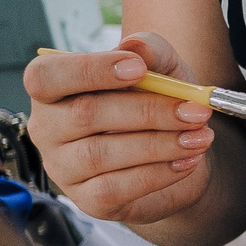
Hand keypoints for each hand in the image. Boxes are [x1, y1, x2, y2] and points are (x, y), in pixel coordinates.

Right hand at [24, 34, 214, 222]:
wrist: (181, 151)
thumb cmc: (158, 103)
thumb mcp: (163, 69)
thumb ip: (152, 51)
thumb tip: (137, 46)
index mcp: (54, 88)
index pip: (45, 76)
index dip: (89, 70)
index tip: (138, 68)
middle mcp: (48, 128)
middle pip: (84, 114)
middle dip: (148, 111)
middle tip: (196, 110)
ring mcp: (63, 167)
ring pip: (100, 153)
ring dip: (159, 144)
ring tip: (200, 137)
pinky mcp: (87, 200)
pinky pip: (115, 187)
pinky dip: (158, 173)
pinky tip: (187, 161)